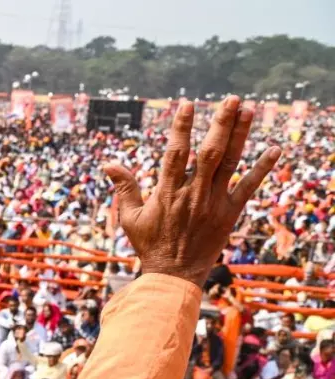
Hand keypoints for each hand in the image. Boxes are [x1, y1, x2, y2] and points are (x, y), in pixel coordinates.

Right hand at [103, 97, 279, 285]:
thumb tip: (108, 164)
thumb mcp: (129, 218)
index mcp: (166, 192)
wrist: (173, 275)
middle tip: (232, 99)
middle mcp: (192, 194)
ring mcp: (212, 203)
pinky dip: (262, 168)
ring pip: (230, 163)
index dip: (182, 127)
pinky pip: (248, 187)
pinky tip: (275, 149)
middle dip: (221, 123)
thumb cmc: (149, 245)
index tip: (188, 104)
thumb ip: (124, 188)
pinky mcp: (229, 214)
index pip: (175, 153)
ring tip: (249, 110)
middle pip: (210, 152)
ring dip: (241, 136)